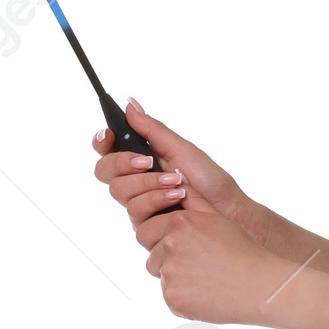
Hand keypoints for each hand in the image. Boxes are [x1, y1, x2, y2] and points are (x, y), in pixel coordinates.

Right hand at [91, 100, 274, 245]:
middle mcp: (135, 181)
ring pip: (118, 191)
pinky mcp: (145, 224)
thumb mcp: (181, 148)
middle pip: (104, 171)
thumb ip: (152, 129)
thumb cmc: (209, 180)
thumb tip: (130, 104)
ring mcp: (138, 203)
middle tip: (148, 162)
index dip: (102, 141)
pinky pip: (134, 212)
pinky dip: (156, 200)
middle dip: (124, 163)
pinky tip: (176, 198)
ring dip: (147, 183)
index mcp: (141, 158)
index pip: (107, 150)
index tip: (109, 135)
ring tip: (175, 182)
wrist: (226, 211)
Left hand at [133, 196, 284, 325]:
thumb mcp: (218, 220)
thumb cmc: (245, 252)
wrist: (260, 286)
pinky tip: (208, 296)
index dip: (160, 241)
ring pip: (163, 279)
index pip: (146, 231)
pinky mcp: (173, 298)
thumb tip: (176, 182)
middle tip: (191, 268)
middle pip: (151, 257)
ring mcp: (170, 273)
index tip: (178, 250)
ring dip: (178, 281)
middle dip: (163, 262)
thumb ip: (192, 205)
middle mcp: (170, 245)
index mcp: (180, 223)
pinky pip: (172, 298)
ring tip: (207, 282)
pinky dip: (185, 300)